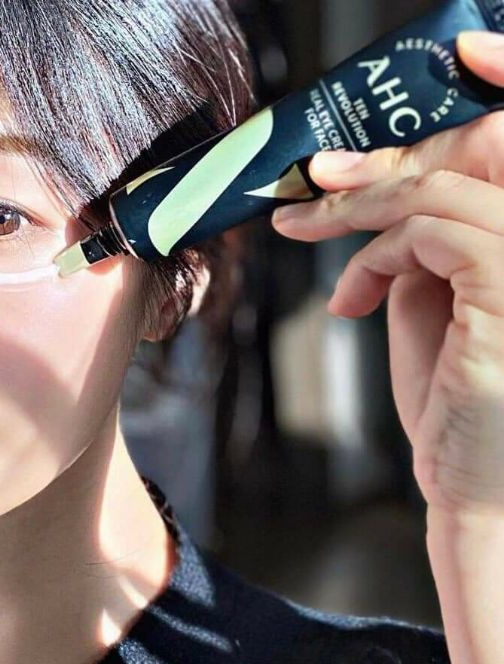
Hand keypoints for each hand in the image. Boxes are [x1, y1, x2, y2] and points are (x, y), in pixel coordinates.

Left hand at [270, 30, 503, 517]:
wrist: (468, 487)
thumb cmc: (452, 406)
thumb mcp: (431, 307)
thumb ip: (425, 247)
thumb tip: (387, 209)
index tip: (461, 53)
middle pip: (479, 151)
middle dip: (387, 155)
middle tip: (316, 177)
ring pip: (442, 189)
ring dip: (359, 210)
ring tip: (308, 235)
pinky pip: (431, 231)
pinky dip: (376, 253)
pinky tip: (350, 299)